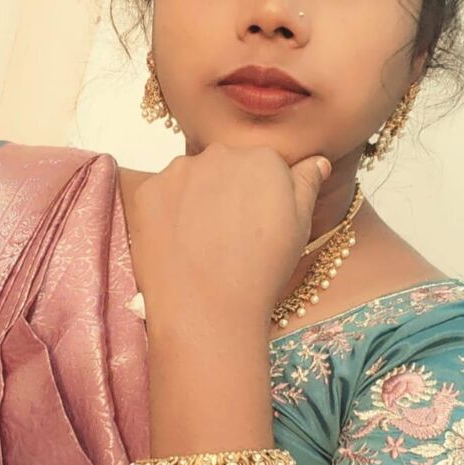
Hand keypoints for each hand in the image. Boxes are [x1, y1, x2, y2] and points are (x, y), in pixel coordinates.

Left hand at [127, 142, 330, 335]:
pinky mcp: (148, 191)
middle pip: (223, 166)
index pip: (260, 164)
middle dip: (225, 191)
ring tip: (200, 241)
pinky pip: (159, 194)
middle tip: (228, 234)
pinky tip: (177, 243)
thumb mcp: (299, 228)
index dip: (257, 196)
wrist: (208, 310)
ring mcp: (179, 171)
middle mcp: (220, 154)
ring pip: (189, 178)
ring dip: (194, 198)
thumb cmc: (260, 272)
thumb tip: (315, 161)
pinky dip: (166, 213)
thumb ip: (306, 185)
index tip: (254, 223)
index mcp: (263, 159)